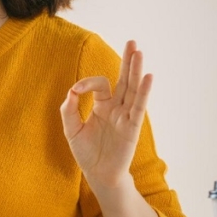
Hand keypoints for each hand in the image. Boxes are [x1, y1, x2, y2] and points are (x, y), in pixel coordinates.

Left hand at [60, 40, 152, 190]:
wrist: (98, 174)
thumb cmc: (86, 152)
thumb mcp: (71, 128)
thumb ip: (68, 109)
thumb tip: (72, 90)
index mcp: (102, 105)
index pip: (99, 84)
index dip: (86, 83)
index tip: (75, 92)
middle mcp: (117, 107)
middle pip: (123, 79)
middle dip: (127, 61)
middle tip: (132, 42)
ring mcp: (125, 116)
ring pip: (131, 89)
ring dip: (135, 71)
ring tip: (138, 52)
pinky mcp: (131, 128)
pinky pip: (138, 107)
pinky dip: (143, 92)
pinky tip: (148, 77)